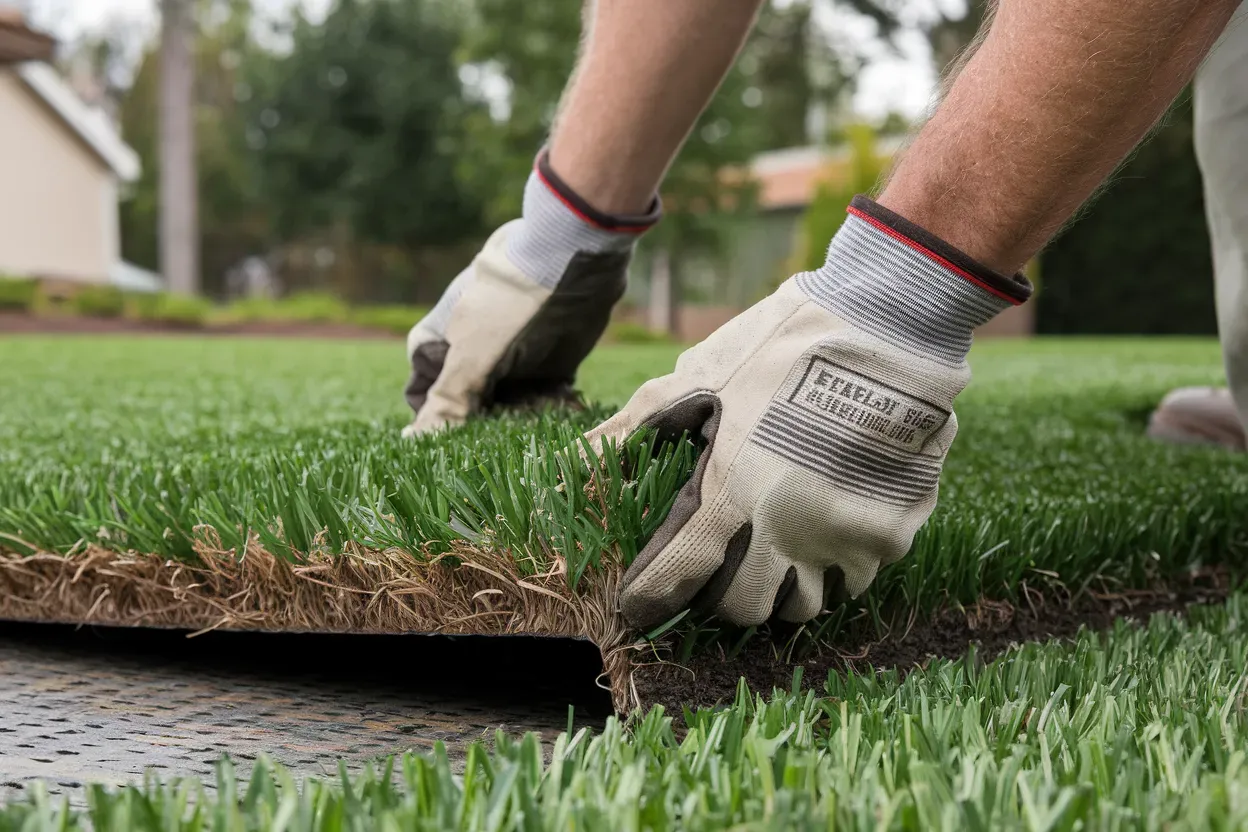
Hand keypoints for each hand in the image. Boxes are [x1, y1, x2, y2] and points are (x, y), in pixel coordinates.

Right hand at [403, 152, 658, 436]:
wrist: (570, 260)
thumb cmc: (508, 305)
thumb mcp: (471, 357)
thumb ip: (448, 401)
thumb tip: (413, 442)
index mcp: (440, 346)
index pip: (426, 396)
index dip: (438, 419)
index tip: (455, 440)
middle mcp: (474, 354)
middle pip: (473, 406)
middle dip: (487, 426)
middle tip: (505, 441)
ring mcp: (511, 358)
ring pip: (510, 406)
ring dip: (523, 420)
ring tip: (538, 424)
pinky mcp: (548, 362)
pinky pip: (544, 397)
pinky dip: (551, 408)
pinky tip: (562, 412)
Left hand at [588, 196, 1030, 629]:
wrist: (888, 321)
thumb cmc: (778, 347)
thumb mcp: (696, 381)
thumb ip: (631, 432)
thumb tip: (572, 462)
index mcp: (729, 496)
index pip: (674, 581)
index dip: (647, 598)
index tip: (636, 601)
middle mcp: (788, 533)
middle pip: (738, 608)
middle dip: (712, 594)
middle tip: (706, 566)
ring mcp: (847, 539)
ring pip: (800, 606)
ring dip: (772, 590)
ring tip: (761, 555)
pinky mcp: (893, 533)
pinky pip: (853, 581)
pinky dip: (827, 572)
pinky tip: (814, 536)